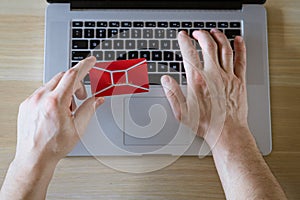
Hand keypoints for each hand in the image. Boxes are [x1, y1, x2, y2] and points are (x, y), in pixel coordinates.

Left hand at [15, 56, 103, 165]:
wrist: (34, 158)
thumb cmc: (54, 146)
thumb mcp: (78, 128)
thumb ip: (90, 109)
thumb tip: (98, 99)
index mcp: (56, 102)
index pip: (73, 75)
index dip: (85, 65)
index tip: (91, 60)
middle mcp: (41, 98)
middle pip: (63, 77)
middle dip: (76, 83)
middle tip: (80, 98)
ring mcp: (31, 100)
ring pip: (52, 84)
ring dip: (64, 91)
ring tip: (66, 109)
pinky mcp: (26, 104)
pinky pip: (42, 91)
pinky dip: (52, 95)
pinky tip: (55, 110)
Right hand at [161, 29, 247, 146]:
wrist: (227, 132)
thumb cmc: (205, 123)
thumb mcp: (181, 111)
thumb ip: (172, 93)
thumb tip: (165, 80)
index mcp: (197, 80)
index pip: (189, 53)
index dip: (184, 41)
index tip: (182, 36)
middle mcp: (213, 74)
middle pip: (208, 46)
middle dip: (201, 35)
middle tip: (197, 33)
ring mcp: (228, 76)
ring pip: (225, 49)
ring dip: (219, 37)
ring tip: (214, 32)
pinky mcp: (239, 81)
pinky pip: (241, 60)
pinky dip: (240, 48)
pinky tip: (238, 40)